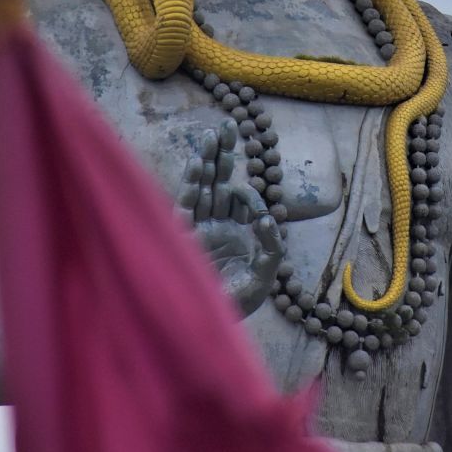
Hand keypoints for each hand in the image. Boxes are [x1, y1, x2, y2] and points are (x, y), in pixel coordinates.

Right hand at [176, 118, 283, 315]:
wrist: (205, 327)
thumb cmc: (235, 307)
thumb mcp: (264, 277)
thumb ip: (271, 247)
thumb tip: (269, 217)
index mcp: (233, 234)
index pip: (241, 200)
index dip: (250, 196)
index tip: (258, 213)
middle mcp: (213, 226)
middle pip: (218, 182)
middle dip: (224, 155)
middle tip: (229, 124)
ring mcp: (196, 228)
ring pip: (202, 186)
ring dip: (208, 160)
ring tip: (214, 133)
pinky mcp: (180, 235)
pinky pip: (186, 203)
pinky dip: (192, 182)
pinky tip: (201, 161)